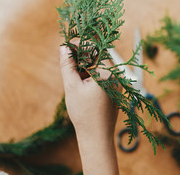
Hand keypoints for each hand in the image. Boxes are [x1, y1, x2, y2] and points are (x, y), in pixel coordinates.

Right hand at [59, 45, 118, 174]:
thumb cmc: (84, 113)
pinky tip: (79, 81)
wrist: (96, 137)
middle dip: (81, 55)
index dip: (80, 44)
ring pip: (99, 67)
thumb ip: (67, 65)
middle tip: (66, 56)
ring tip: (71, 72)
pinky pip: (102, 76)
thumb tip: (64, 48)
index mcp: (108, 73)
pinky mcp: (114, 90)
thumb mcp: (72, 86)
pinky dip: (90, 75)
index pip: (94, 49)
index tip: (67, 43)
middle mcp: (116, 76)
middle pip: (97, 57)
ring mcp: (116, 83)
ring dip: (85, 66)